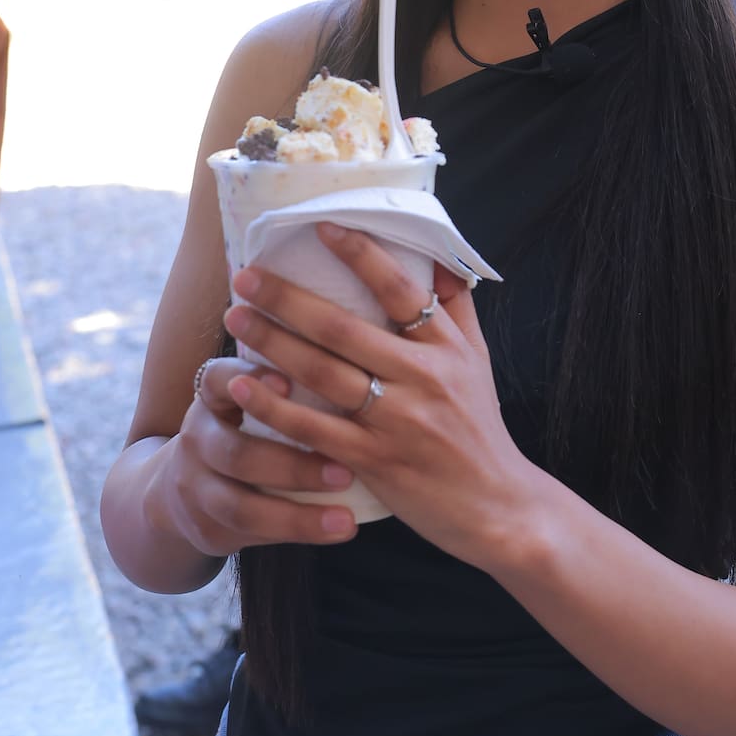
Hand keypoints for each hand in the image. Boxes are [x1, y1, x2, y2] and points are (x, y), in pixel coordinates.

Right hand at [148, 356, 365, 555]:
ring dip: (297, 511)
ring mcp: (195, 485)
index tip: (290, 383)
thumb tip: (365, 329)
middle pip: (236, 451)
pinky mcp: (206, 526)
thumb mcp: (258, 389)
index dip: (252, 380)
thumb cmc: (253, 420)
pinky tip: (338, 530)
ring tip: (347, 518)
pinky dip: (295, 531)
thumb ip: (297, 365)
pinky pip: (249, 534)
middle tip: (346, 470)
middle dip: (291, 464)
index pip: (222, 377)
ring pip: (240, 503)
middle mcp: (197, 435)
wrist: (189, 484)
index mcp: (214, 391)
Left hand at [223, 226, 537, 570]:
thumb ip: (457, 310)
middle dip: (288, 297)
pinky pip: (315, 429)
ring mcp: (397, 420)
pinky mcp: (375, 462)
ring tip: (235, 318)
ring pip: (323, 372)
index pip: (401, 288)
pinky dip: (276, 408)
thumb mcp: (479, 363)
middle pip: (344, 327)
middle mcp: (422, 377)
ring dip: (273, 342)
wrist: (500, 507)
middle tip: (245, 276)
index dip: (361, 254)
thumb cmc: (481, 429)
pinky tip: (244, 388)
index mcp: (446, 347)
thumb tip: (439, 259)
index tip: (320, 227)